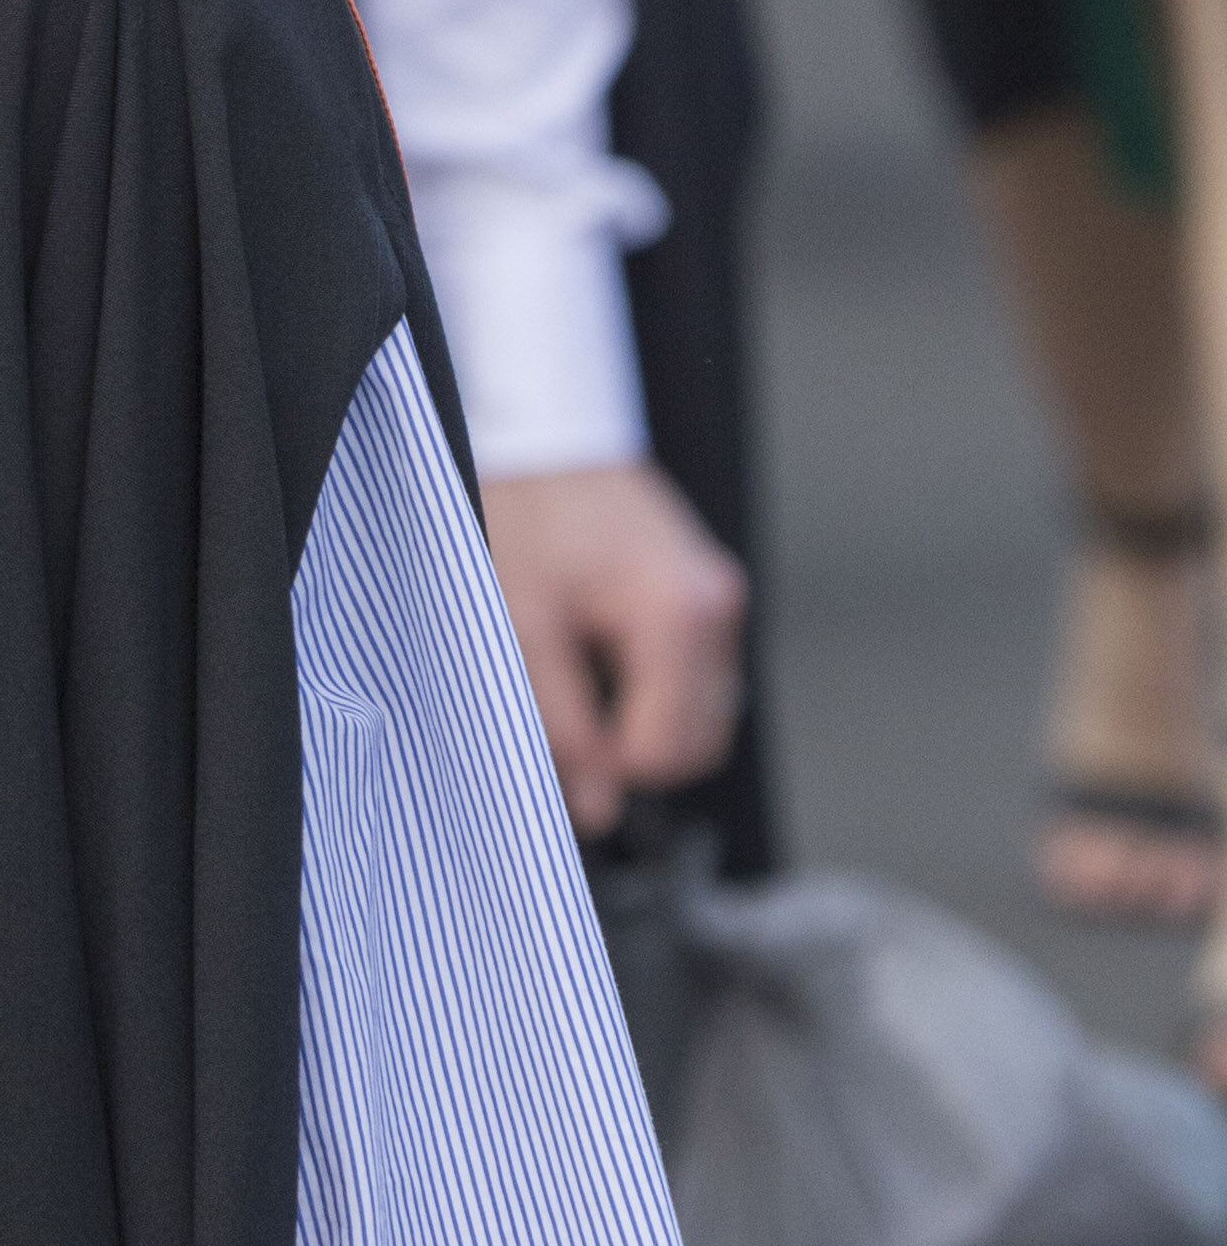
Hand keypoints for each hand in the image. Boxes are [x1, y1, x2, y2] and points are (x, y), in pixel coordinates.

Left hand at [481, 461, 750, 838]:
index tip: (557, 743)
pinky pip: (696, 675)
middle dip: (632, 751)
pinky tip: (597, 653)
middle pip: (698, 742)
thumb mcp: (524, 623)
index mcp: (678, 615)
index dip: (607, 766)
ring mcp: (721, 600)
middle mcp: (717, 608)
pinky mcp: (709, 594)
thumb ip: (560, 721)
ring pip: (702, 714)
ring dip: (644, 721)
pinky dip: (653, 687)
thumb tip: (593, 809)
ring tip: (576, 676)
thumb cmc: (528, 513)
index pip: (665, 749)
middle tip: (564, 719)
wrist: (544, 435)